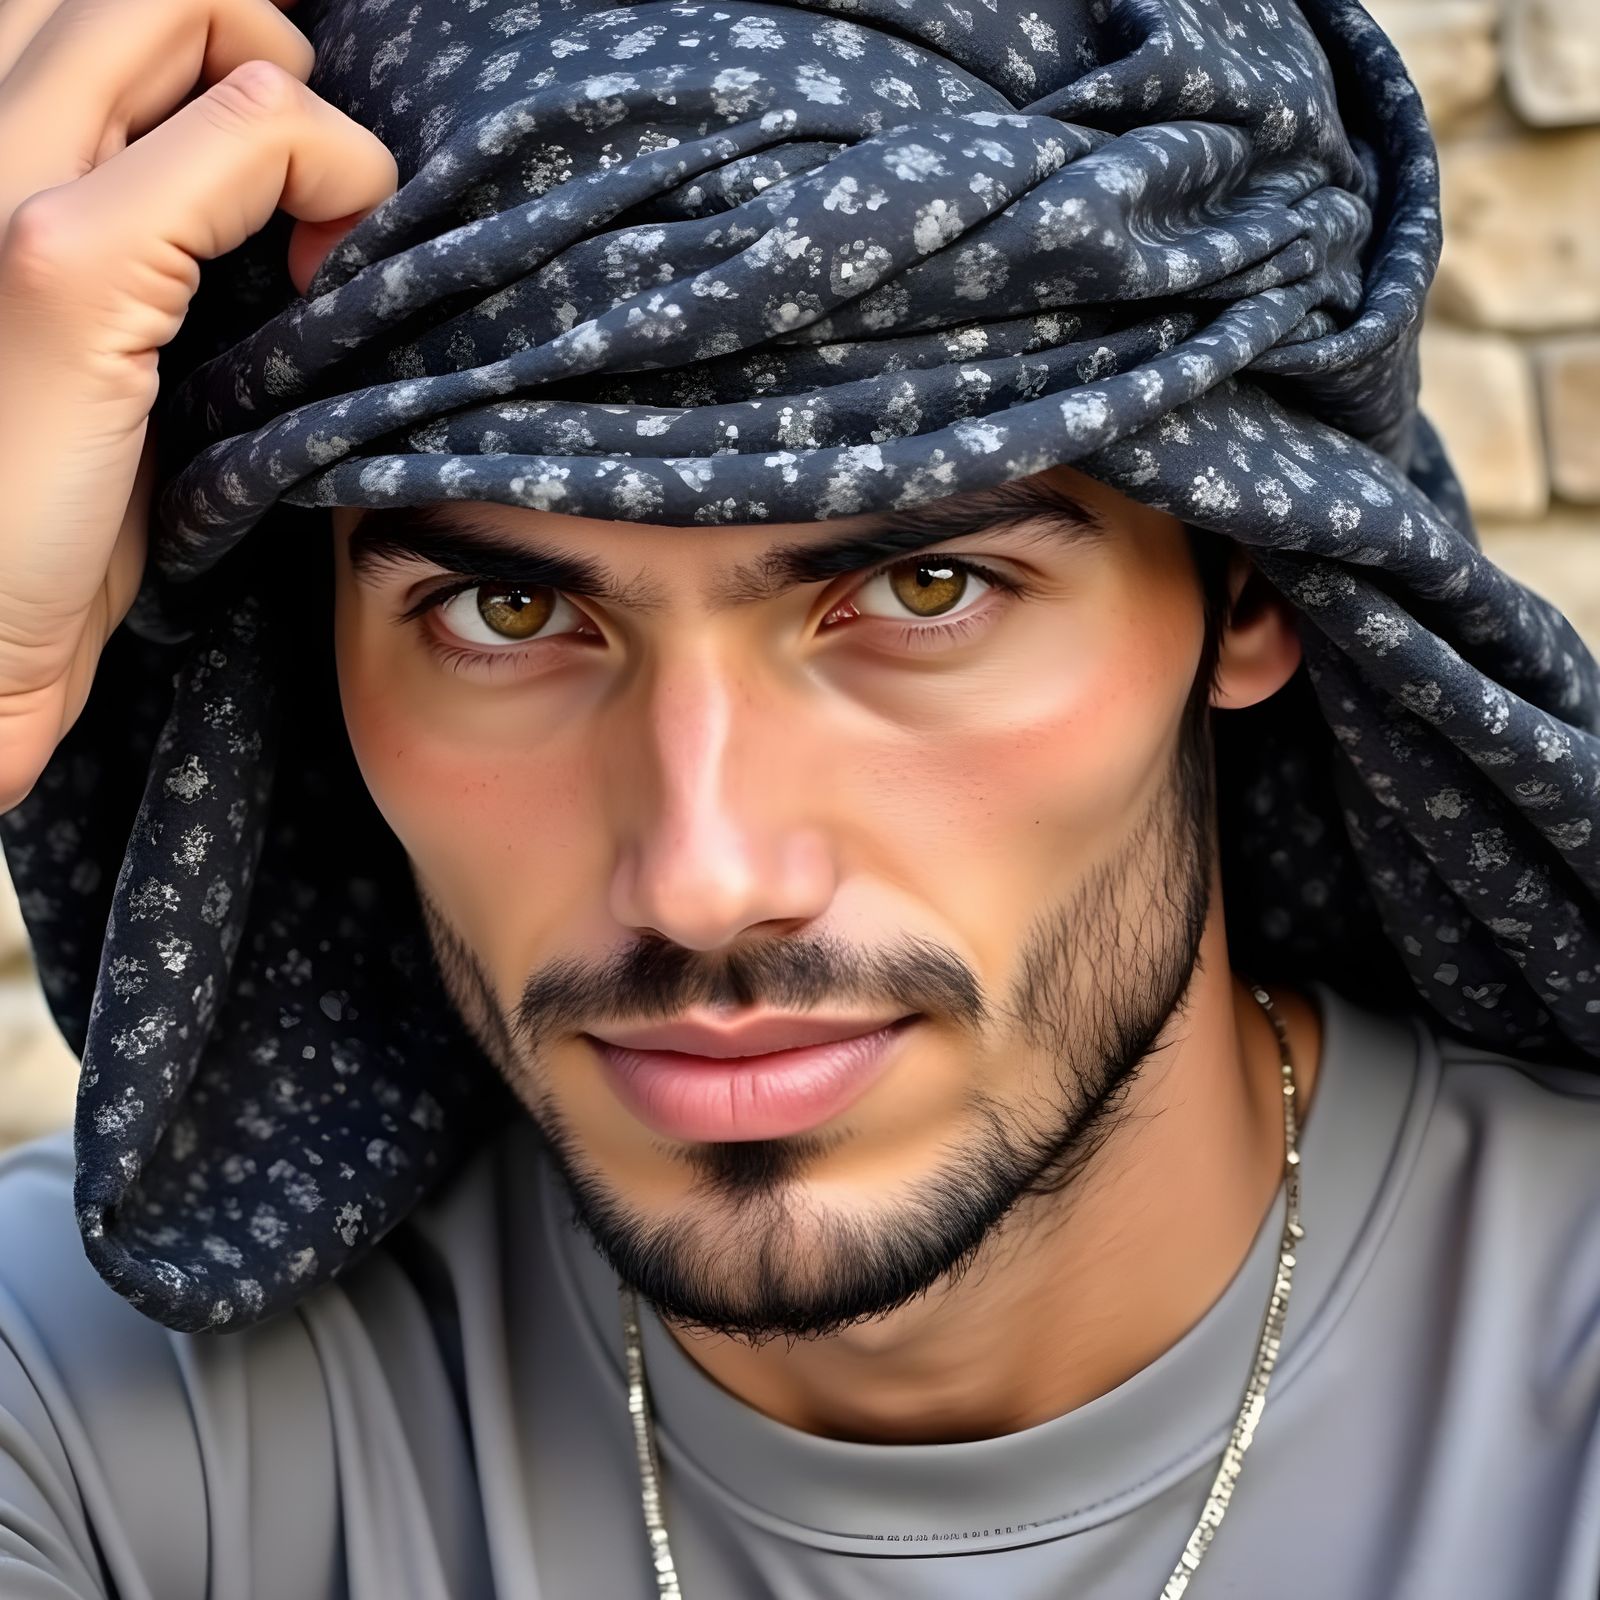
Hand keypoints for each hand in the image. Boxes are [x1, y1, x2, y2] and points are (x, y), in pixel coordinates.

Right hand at [0, 0, 397, 810]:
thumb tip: (260, 157)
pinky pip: (253, 128)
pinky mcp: (59, 266)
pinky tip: (323, 273)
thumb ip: (144, 221)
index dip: (208, 45)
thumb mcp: (85, 322)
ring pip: (184, 3)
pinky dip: (334, 173)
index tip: (267, 168)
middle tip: (295, 178)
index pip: (93, 2)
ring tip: (306, 219)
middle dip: (253, 43)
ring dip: (290, 93)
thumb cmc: (38, 496)